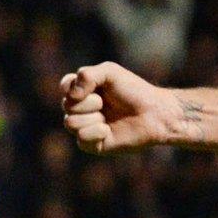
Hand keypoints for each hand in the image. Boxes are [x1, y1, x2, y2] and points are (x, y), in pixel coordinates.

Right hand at [61, 62, 181, 153]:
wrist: (153, 113)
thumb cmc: (134, 91)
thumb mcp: (110, 72)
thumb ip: (86, 75)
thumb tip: (70, 96)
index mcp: (85, 91)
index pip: (64, 87)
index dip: (70, 87)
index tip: (90, 86)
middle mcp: (83, 109)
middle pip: (66, 105)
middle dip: (87, 102)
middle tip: (105, 102)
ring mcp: (87, 127)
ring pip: (70, 123)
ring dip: (91, 117)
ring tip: (107, 118)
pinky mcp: (94, 145)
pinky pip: (81, 139)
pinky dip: (95, 132)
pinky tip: (108, 131)